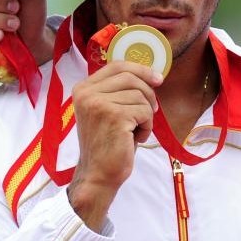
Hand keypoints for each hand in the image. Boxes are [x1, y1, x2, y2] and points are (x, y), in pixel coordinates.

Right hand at [67, 61, 163, 230]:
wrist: (99, 174)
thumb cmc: (108, 143)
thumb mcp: (109, 109)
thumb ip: (120, 90)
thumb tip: (152, 74)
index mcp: (83, 89)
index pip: (117, 65)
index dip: (141, 69)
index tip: (157, 78)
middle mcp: (87, 93)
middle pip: (131, 77)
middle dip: (148, 94)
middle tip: (150, 112)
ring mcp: (98, 103)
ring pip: (140, 95)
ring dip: (146, 115)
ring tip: (135, 131)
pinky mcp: (114, 116)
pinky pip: (145, 111)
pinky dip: (147, 126)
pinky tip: (135, 138)